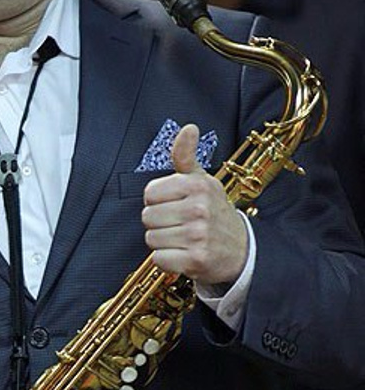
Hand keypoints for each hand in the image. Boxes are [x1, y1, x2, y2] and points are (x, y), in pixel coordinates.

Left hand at [141, 124, 247, 284]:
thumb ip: (187, 157)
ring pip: (151, 239)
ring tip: (183, 240)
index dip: (158, 202)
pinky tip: (184, 255)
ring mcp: (198, 235)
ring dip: (163, 243)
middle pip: (147, 217)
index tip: (175, 205)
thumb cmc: (214, 212)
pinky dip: (168, 261)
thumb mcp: (203, 181)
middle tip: (180, 225)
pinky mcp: (196, 259)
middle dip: (159, 223)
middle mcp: (199, 208)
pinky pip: (159, 260)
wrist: (241, 250)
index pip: (149, 193)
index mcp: (198, 185)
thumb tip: (189, 128)